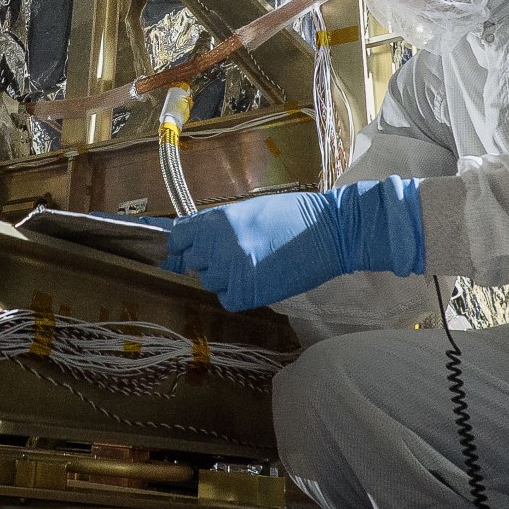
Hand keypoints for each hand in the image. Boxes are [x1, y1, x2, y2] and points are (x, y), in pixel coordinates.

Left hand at [162, 177, 425, 310]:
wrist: (330, 231)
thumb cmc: (292, 216)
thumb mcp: (248, 210)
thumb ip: (215, 225)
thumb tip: (186, 240)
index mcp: (217, 219)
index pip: (178, 236)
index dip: (180, 244)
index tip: (184, 249)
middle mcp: (218, 244)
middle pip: (192, 261)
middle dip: (207, 259)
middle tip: (234, 254)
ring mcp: (232, 270)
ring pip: (209, 280)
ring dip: (224, 277)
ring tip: (252, 263)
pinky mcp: (248, 292)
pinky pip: (227, 298)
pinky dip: (238, 293)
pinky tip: (257, 279)